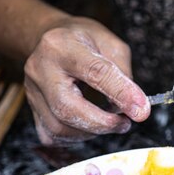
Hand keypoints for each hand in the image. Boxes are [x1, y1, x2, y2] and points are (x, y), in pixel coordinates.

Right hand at [24, 16, 149, 144]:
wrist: (51, 37)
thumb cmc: (83, 40)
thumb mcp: (111, 44)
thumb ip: (123, 74)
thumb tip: (134, 106)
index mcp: (62, 45)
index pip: (95, 73)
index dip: (121, 94)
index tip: (141, 110)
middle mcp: (40, 68)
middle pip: (67, 108)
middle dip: (102, 123)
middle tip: (125, 123)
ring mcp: (32, 91)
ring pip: (58, 127)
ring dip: (91, 132)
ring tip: (111, 122)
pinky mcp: (32, 108)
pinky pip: (51, 135)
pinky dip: (76, 137)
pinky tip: (90, 127)